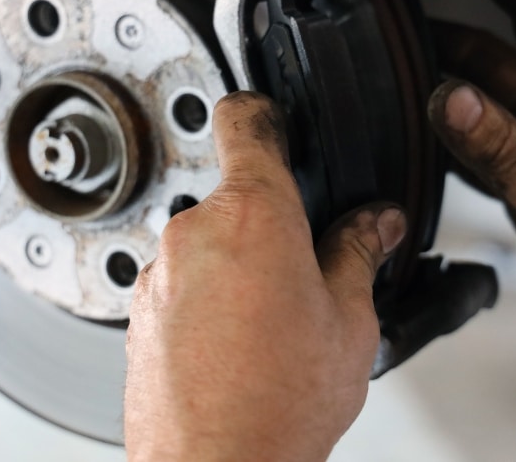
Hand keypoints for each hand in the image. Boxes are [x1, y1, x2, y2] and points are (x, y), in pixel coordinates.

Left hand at [124, 92, 406, 461]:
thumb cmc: (279, 403)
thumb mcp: (349, 321)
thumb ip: (358, 254)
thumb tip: (375, 224)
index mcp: (253, 214)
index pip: (246, 120)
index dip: (266, 113)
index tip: (277, 121)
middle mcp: (194, 232)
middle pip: (236, 197)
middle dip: (271, 224)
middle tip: (304, 273)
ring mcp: (160, 273)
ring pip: (208, 245)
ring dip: (237, 266)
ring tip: (271, 325)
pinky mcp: (140, 311)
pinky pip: (180, 283)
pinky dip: (207, 299)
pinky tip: (236, 345)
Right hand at [429, 0, 515, 459]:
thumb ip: (500, 146)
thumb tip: (447, 95)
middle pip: (497, 53)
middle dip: (447, 31)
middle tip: (395, 24)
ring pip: (487, 101)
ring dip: (444, 85)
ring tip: (396, 77)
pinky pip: (486, 148)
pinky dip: (453, 140)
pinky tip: (425, 146)